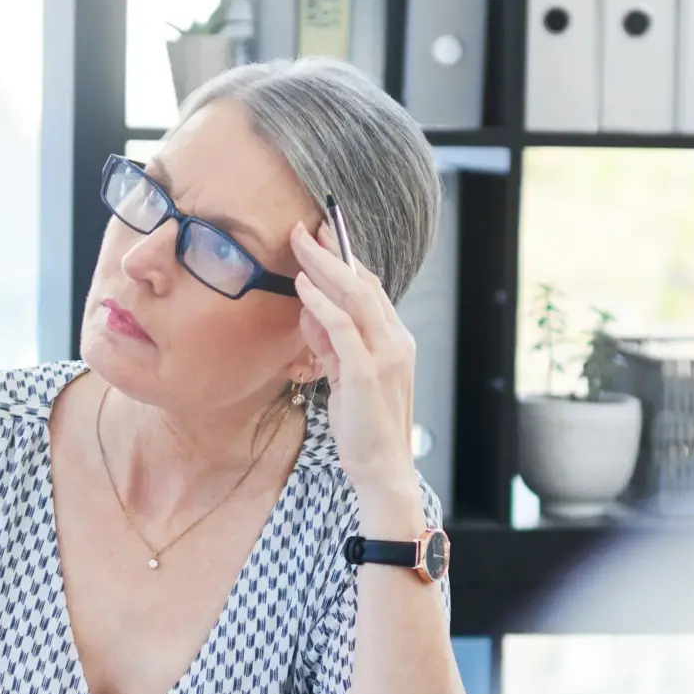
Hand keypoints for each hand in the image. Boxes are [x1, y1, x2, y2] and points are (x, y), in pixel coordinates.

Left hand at [291, 220, 426, 531]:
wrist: (382, 468)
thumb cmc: (363, 426)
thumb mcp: (343, 377)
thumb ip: (329, 344)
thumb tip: (308, 312)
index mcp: (394, 339)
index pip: (370, 288)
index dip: (345, 259)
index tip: (321, 235)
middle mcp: (395, 340)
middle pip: (363, 282)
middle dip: (333, 250)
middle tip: (307, 225)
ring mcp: (384, 354)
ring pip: (355, 295)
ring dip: (325, 265)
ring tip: (299, 242)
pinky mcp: (366, 372)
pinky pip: (342, 326)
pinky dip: (321, 303)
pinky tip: (303, 286)